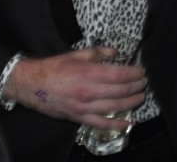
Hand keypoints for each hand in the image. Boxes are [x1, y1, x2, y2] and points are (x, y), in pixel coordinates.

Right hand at [4, 48, 146, 127]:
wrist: (31, 85)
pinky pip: (101, 123)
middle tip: (144, 83)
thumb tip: (116, 53)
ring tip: (140, 97)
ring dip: (131, 102)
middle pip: (120, 91)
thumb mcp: (75, 55)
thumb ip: (98, 53)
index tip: (141, 71)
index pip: (119, 74)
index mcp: (88, 73)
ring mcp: (84, 107)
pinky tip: (127, 122)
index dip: (134, 73)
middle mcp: (89, 92)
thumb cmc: (53, 68)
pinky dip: (116, 124)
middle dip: (136, 87)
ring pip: (115, 107)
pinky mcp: (79, 118)